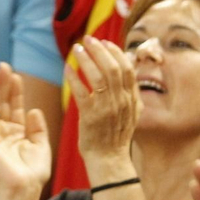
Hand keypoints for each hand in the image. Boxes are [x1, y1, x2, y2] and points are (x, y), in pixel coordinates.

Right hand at [0, 63, 51, 193]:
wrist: (25, 187)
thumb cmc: (34, 172)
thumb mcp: (41, 145)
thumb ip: (37, 127)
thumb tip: (32, 110)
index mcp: (17, 132)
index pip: (15, 106)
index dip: (15, 90)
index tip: (16, 74)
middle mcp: (3, 131)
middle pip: (2, 102)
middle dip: (3, 84)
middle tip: (3, 65)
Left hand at [68, 37, 139, 179]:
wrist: (109, 160)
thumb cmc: (115, 135)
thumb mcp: (131, 111)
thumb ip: (130, 89)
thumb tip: (129, 62)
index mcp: (133, 99)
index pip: (127, 68)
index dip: (115, 52)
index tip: (104, 42)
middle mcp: (122, 102)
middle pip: (113, 68)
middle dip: (100, 50)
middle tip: (88, 39)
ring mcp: (107, 109)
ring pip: (98, 77)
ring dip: (86, 59)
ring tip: (76, 49)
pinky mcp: (90, 116)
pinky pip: (81, 91)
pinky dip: (74, 77)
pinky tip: (67, 68)